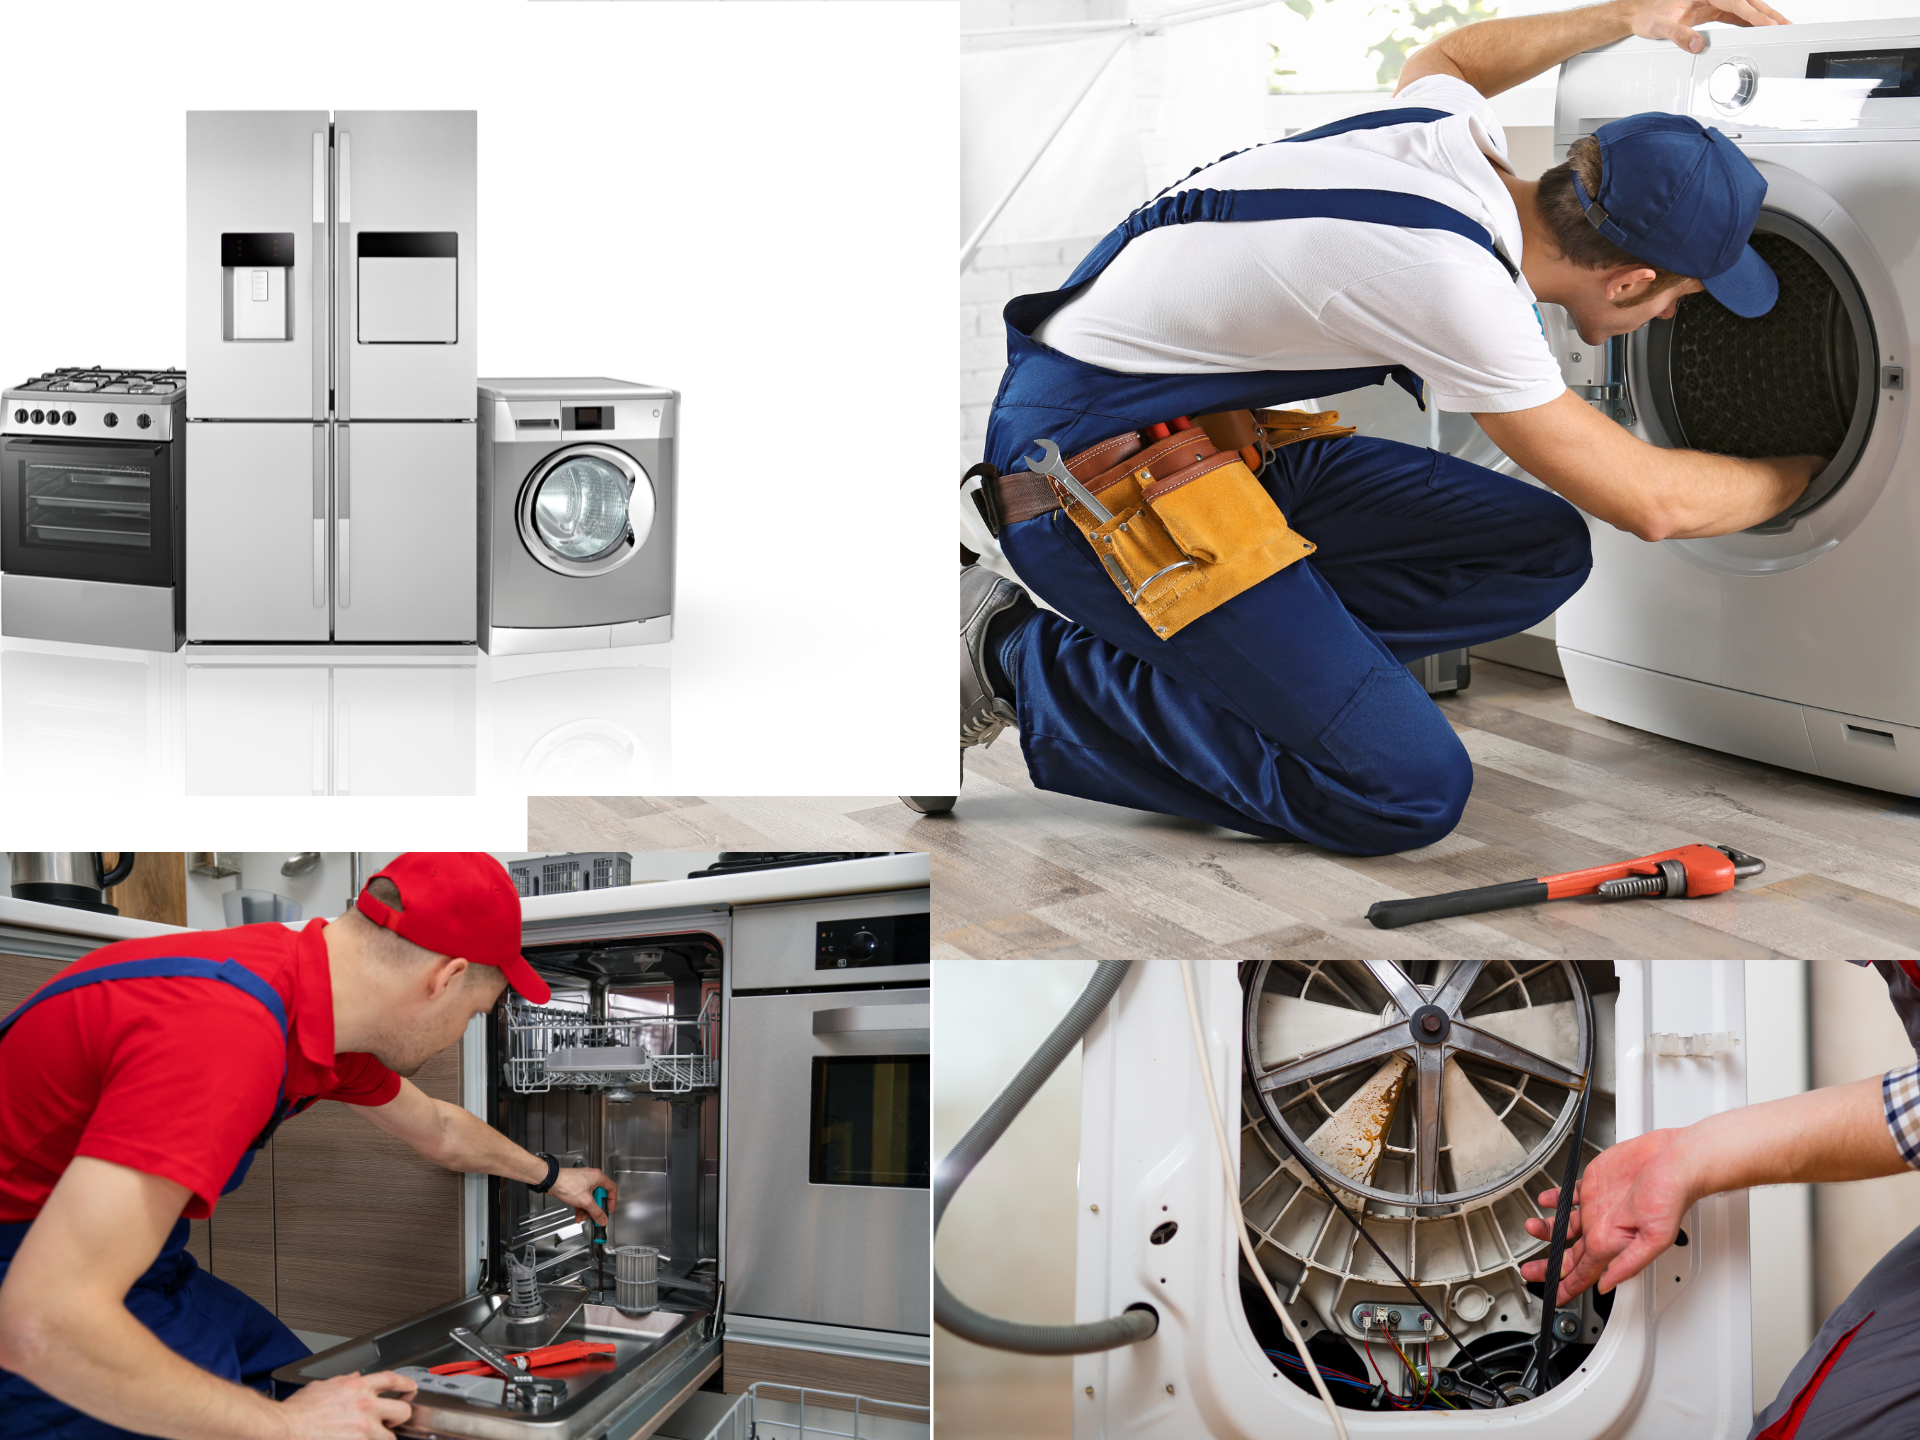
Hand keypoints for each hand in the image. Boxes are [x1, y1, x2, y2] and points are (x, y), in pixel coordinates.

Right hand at [276, 1371, 415, 1438]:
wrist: (284, 1428)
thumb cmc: (298, 1411)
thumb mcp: (323, 1386)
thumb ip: (344, 1381)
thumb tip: (355, 1377)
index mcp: (357, 1387)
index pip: (392, 1379)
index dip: (406, 1383)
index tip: (410, 1387)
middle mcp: (365, 1406)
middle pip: (402, 1410)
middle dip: (399, 1417)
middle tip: (392, 1420)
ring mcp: (363, 1429)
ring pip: (389, 1437)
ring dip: (381, 1437)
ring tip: (368, 1436)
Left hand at [549, 1167, 616, 1226]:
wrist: (552, 1181)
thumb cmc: (568, 1184)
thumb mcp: (586, 1201)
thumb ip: (596, 1212)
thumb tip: (603, 1219)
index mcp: (598, 1177)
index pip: (612, 1189)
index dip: (612, 1201)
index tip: (608, 1210)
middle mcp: (592, 1178)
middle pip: (599, 1196)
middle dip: (596, 1208)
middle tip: (595, 1215)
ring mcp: (583, 1181)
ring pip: (590, 1198)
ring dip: (587, 1209)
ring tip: (583, 1217)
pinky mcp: (576, 1185)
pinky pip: (582, 1198)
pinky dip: (581, 1206)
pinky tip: (578, 1214)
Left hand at [1518, 1128, 1694, 1303]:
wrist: (1672, 1161)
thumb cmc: (1671, 1197)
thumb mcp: (1654, 1239)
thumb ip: (1628, 1264)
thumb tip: (1606, 1285)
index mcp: (1612, 1242)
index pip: (1585, 1272)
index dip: (1568, 1286)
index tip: (1553, 1296)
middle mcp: (1602, 1226)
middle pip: (1570, 1253)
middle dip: (1548, 1265)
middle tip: (1529, 1271)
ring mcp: (1596, 1206)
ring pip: (1564, 1224)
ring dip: (1546, 1229)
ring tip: (1531, 1228)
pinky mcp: (1594, 1184)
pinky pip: (1568, 1195)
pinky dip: (1554, 1198)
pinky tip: (1546, 1201)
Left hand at [1628, 0, 1790, 54]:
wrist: (1638, 14)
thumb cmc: (1647, 16)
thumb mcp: (1659, 28)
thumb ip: (1678, 35)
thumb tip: (1697, 44)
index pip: (1734, 2)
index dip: (1752, 14)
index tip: (1767, 23)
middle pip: (1745, 1)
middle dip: (1766, 13)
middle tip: (1785, 24)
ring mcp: (1711, 1)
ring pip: (1742, 7)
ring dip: (1760, 16)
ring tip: (1778, 26)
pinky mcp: (1710, 9)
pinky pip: (1733, 14)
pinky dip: (1747, 21)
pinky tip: (1758, 28)